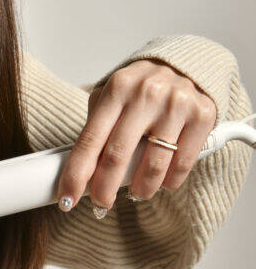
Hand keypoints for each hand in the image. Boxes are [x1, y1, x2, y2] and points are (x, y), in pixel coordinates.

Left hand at [56, 59, 216, 217]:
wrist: (186, 63)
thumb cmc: (139, 89)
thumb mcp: (111, 96)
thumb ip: (95, 126)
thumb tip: (75, 173)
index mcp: (116, 89)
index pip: (89, 141)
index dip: (75, 175)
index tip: (66, 200)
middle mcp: (145, 94)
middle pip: (117, 156)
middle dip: (104, 190)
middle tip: (101, 205)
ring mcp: (175, 104)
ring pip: (152, 166)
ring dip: (140, 189)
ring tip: (137, 192)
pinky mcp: (202, 115)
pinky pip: (182, 163)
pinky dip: (169, 181)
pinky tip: (163, 181)